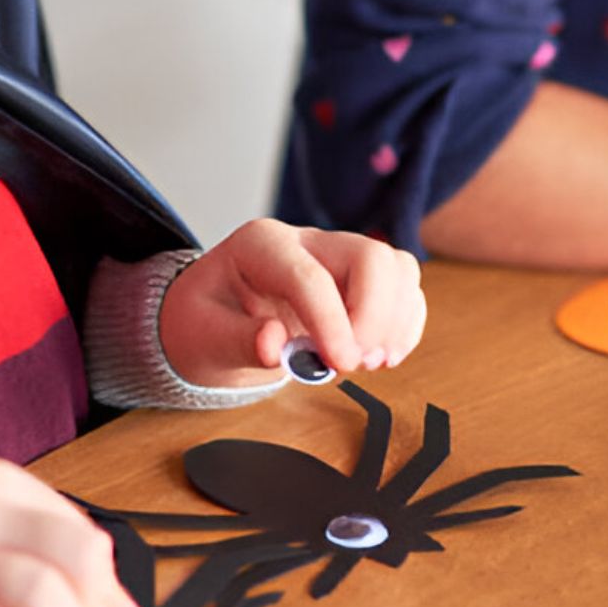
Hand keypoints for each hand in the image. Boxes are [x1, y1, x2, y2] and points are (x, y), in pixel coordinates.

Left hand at [158, 218, 426, 386]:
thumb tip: (273, 345)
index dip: (332, 323)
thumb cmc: (206, 323)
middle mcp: (308, 241)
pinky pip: (405, 290)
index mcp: (261, 244)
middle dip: (374, 316)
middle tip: (353, 363)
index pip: (310, 276)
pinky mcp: (362, 281)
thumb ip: (237, 340)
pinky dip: (405, 326)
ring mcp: (340, 257)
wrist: (215, 323)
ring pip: (398, 269)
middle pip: (371, 257)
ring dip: (395, 322)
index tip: (341, 364)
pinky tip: (383, 355)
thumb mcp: (202, 335)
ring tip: (369, 362)